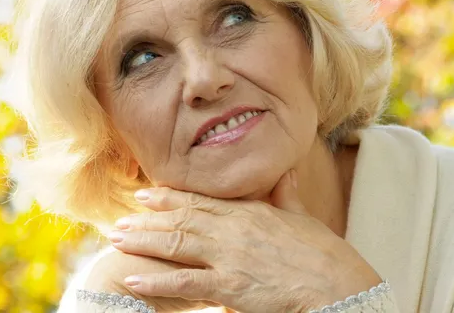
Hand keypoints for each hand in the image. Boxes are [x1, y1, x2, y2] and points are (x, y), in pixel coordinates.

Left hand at [109, 171, 381, 312]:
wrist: (337, 283)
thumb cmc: (323, 253)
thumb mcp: (303, 217)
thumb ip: (288, 193)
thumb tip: (287, 168)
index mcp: (249, 212)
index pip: (202, 201)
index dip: (170, 197)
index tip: (147, 193)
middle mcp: (233, 229)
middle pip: (181, 220)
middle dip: (147, 219)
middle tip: (120, 218)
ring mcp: (229, 256)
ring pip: (176, 244)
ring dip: (143, 242)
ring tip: (116, 239)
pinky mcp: (229, 284)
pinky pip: (185, 281)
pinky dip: (157, 279)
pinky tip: (134, 277)